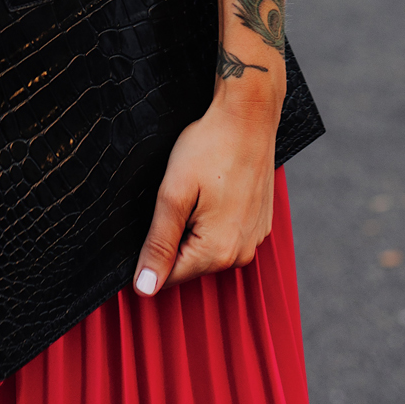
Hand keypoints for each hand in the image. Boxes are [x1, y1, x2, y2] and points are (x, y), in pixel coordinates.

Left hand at [132, 81, 281, 293]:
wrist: (248, 115)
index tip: (156, 216)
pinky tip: (215, 190)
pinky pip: (227, 234)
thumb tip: (144, 288)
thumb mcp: (173, 193)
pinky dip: (215, 218)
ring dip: (195, 226)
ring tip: (199, 189)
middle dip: (176, 235)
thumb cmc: (210, 147)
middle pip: (190, 263)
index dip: (151, 252)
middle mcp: (241, 254)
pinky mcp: (259, 224)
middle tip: (179, 194)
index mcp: (218, 252)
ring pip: (208, 249)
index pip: (169, 277)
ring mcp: (254, 239)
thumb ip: (158, 244)